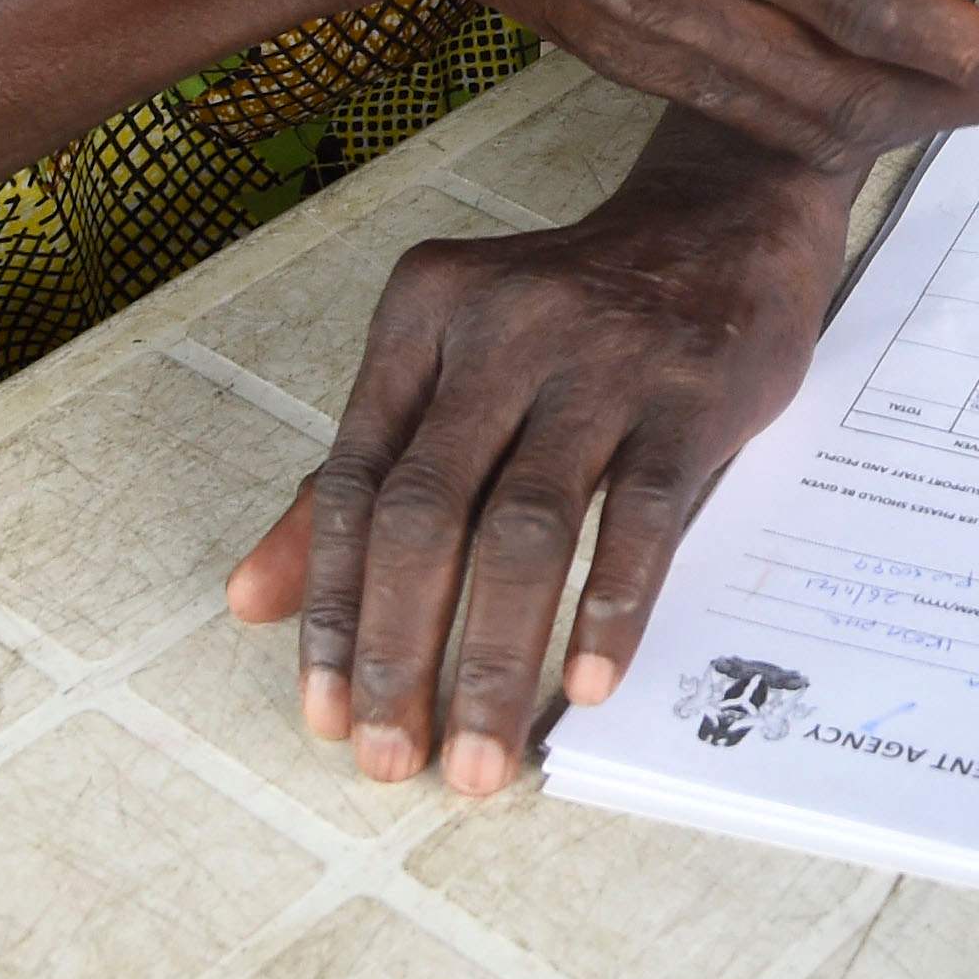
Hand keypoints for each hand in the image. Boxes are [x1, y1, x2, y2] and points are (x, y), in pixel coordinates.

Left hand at [230, 113, 840, 790]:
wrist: (726, 216)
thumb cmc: (574, 312)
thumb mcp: (453, 363)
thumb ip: (358, 476)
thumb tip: (251, 599)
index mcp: (423, 315)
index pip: (352, 484)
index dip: (332, 609)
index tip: (325, 715)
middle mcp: (503, 328)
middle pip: (428, 514)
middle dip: (401, 654)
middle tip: (392, 762)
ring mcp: (603, 357)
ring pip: (527, 529)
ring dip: (495, 660)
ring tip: (482, 760)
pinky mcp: (693, 390)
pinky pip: (644, 515)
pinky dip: (609, 608)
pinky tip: (586, 686)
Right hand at [343, 0, 978, 166]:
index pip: (864, 3)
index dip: (970, 48)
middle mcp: (688, 3)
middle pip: (855, 94)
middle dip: (963, 103)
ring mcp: (659, 50)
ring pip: (809, 120)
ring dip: (908, 116)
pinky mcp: (639, 67)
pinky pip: (758, 112)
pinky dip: (839, 109)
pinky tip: (884, 80)